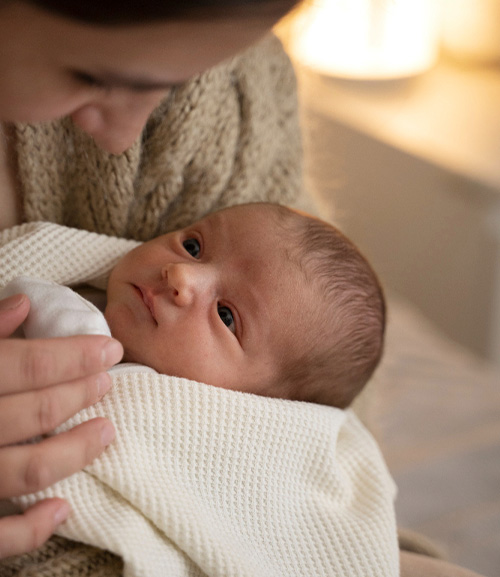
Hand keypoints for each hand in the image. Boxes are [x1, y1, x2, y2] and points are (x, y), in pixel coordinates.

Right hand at [0, 293, 122, 558]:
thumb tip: (23, 303)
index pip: (26, 365)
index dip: (74, 356)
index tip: (111, 349)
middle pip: (35, 413)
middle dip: (80, 395)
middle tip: (107, 382)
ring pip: (28, 470)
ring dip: (75, 451)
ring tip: (106, 431)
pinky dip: (30, 530)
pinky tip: (62, 509)